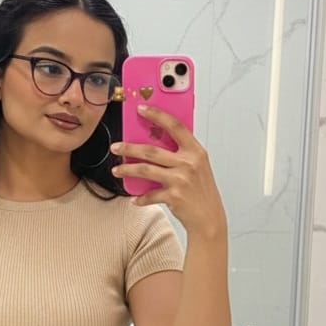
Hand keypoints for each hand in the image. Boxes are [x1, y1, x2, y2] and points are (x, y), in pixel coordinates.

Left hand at [110, 104, 226, 239]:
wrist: (209, 217)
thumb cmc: (201, 190)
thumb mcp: (197, 165)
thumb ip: (181, 152)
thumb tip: (153, 140)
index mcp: (196, 151)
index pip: (175, 126)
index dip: (157, 115)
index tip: (141, 108)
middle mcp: (189, 163)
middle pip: (152, 150)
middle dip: (130, 147)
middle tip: (115, 146)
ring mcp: (181, 179)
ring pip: (146, 169)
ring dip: (128, 169)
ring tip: (116, 170)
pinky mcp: (174, 196)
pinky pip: (150, 194)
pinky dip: (140, 197)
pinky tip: (135, 198)